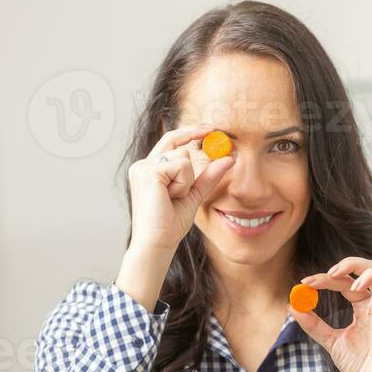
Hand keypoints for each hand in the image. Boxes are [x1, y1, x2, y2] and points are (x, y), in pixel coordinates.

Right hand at [126, 123, 234, 253]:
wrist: (157, 243)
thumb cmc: (170, 225)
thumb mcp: (193, 195)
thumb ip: (208, 176)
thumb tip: (229, 158)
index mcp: (149, 169)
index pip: (171, 140)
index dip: (191, 131)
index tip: (211, 128)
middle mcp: (142, 165)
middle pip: (179, 146)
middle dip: (189, 170)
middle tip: (181, 190)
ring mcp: (143, 167)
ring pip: (183, 157)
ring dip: (187, 181)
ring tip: (172, 199)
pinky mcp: (148, 172)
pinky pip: (181, 166)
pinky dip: (183, 184)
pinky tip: (170, 198)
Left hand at [289, 256, 371, 371]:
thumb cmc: (358, 366)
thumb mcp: (330, 341)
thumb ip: (313, 324)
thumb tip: (292, 305)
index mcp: (362, 306)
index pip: (346, 281)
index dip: (326, 277)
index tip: (306, 281)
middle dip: (353, 263)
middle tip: (331, 273)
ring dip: (371, 275)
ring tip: (352, 287)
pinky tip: (370, 310)